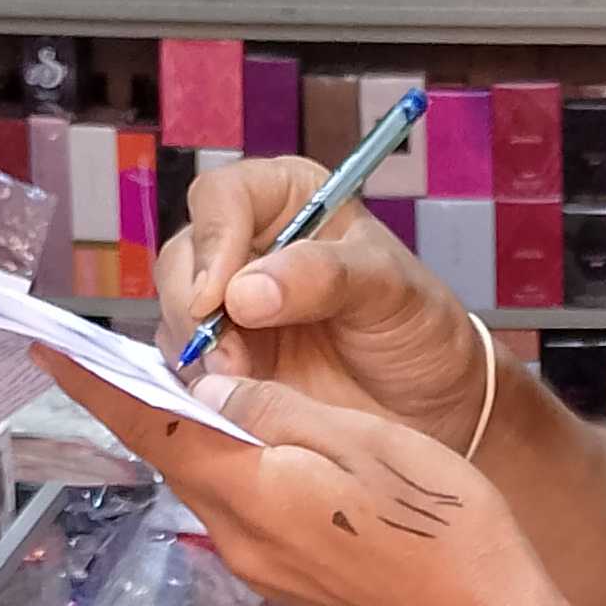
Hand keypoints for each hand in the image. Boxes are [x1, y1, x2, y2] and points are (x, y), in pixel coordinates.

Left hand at [44, 360, 560, 605]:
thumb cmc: (446, 530)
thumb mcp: (364, 442)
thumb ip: (277, 411)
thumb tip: (204, 388)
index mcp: (251, 492)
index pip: (153, 427)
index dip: (97, 384)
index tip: (46, 344)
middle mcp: (240, 536)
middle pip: (174, 453)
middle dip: (141, 398)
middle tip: (111, 342)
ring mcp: (264, 564)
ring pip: (207, 477)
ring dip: (191, 427)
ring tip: (184, 376)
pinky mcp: (291, 575)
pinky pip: (240, 502)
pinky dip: (229, 458)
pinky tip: (248, 433)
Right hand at [160, 158, 491, 455]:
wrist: (432, 408)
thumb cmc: (419, 330)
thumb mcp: (390, 289)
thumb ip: (324, 277)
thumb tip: (244, 292)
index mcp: (288, 201)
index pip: (222, 198)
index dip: (212, 242)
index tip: (217, 298)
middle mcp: (248, 246)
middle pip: (181, 259)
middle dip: (194, 310)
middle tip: (230, 358)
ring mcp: (228, 308)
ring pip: (173, 317)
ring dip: (197, 355)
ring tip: (242, 385)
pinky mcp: (222, 363)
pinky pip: (185, 370)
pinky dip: (199, 388)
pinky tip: (233, 402)